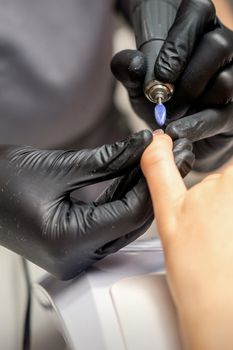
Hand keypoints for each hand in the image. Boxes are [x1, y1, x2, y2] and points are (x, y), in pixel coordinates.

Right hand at [0, 130, 193, 279]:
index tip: (161, 154)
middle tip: (161, 157)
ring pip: (123, 224)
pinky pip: (109, 224)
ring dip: (135, 193)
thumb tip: (139, 146)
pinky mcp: (76, 245)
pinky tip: (129, 179)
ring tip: (146, 163)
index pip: (130, 213)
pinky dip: (120, 201)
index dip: (149, 181)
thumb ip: (107, 160)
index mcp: (70, 241)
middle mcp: (76, 256)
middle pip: (131, 222)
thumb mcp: (59, 167)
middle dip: (147, 187)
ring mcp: (77, 254)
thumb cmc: (4, 182)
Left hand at [111, 0, 232, 170]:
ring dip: (193, 100)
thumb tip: (134, 62)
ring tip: (171, 114)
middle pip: (218, 45)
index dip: (180, 39)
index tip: (161, 72)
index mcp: (197, 33)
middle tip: (164, 95)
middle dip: (187, 75)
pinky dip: (195, 124)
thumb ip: (130, 71)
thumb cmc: (161, 103)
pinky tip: (177, 130)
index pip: (197, 11)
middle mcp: (222, 50)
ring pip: (225, 81)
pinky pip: (222, 113)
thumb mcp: (139, 86)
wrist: (177, 135)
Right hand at [141, 132, 232, 349]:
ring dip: (219, 208)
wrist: (216, 306)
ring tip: (212, 235)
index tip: (198, 189)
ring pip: (226, 198)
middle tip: (203, 218)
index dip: (207, 170)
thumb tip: (156, 142)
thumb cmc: (198, 267)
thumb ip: (160, 169)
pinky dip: (222, 220)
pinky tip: (220, 241)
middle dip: (214, 191)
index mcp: (232, 180)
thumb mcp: (168, 210)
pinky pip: (227, 213)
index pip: (223, 154)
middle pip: (226, 178)